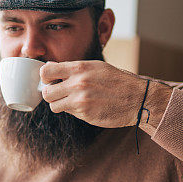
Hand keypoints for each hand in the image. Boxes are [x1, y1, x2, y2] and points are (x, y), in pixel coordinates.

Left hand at [40, 60, 168, 128]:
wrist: (137, 97)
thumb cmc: (116, 80)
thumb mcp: (95, 66)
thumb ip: (72, 68)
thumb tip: (49, 68)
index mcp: (79, 68)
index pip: (46, 71)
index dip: (45, 77)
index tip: (51, 80)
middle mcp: (78, 83)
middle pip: (46, 93)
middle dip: (51, 94)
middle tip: (61, 94)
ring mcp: (81, 101)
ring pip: (54, 106)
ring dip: (61, 105)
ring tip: (73, 101)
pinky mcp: (85, 115)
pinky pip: (69, 113)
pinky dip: (74, 111)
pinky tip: (87, 106)